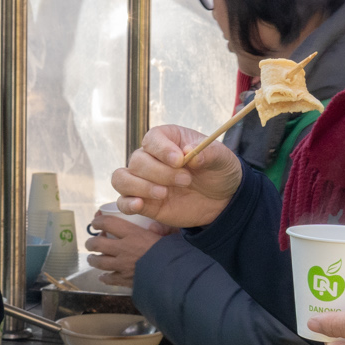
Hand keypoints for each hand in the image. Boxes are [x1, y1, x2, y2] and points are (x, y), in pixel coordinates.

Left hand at [84, 212, 165, 285]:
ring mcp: (122, 265)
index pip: (108, 223)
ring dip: (93, 259)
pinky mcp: (124, 280)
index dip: (98, 222)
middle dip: (90, 243)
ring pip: (99, 262)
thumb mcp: (167, 235)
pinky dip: (104, 278)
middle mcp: (123, 248)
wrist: (174, 275)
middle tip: (91, 243)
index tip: (95, 223)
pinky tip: (103, 277)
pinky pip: (109, 278)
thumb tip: (152, 225)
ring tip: (92, 258)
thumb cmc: (172, 252)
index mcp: (132, 234)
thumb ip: (159, 229)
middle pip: (97, 244)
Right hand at [111, 126, 244, 230]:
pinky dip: (127, 203)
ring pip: (122, 178)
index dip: (162, 149)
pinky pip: (122, 201)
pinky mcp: (143, 202)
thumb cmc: (218, 171)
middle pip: (137, 160)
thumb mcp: (222, 159)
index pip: (152, 139)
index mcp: (167, 139)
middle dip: (160, 172)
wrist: (222, 200)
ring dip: (140, 186)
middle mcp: (150, 158)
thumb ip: (208, 153)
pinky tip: (139, 205)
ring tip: (164, 194)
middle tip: (186, 180)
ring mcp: (144, 180)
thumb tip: (189, 153)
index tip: (179, 160)